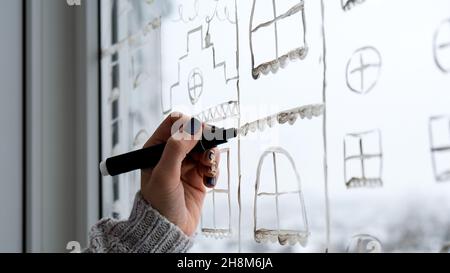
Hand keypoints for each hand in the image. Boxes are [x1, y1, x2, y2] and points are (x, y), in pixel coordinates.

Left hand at [140, 113, 219, 235]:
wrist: (170, 230)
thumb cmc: (159, 204)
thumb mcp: (164, 175)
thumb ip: (176, 149)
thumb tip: (193, 128)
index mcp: (156, 148)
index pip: (174, 123)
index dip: (190, 124)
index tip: (202, 133)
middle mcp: (171, 154)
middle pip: (194, 133)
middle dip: (205, 141)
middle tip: (209, 153)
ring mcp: (186, 164)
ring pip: (206, 147)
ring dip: (211, 157)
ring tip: (208, 170)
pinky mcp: (198, 175)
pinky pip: (211, 163)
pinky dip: (213, 170)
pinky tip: (209, 181)